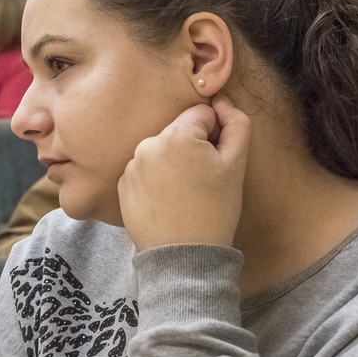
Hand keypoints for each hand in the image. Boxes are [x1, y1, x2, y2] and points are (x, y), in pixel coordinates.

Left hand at [119, 95, 248, 252]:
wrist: (184, 256)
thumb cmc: (215, 210)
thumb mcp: (235, 164)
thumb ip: (235, 123)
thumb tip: (221, 100)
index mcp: (175, 136)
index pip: (200, 114)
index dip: (215, 135)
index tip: (216, 161)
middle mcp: (146, 145)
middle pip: (178, 133)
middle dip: (192, 149)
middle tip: (203, 181)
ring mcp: (130, 166)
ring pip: (161, 152)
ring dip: (174, 164)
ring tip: (185, 194)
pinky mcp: (122, 186)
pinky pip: (145, 172)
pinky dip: (157, 180)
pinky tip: (168, 202)